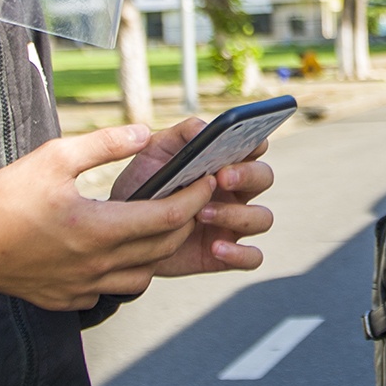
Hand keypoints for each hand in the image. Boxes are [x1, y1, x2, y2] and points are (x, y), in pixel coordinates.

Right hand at [0, 123, 219, 310]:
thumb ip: (103, 145)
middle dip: (185, 221)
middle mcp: (99, 264)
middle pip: (164, 247)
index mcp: (100, 228)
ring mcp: (84, 286)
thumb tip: (143, 132)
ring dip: (157, 250)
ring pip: (143, 275)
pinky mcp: (68, 298)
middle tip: (188, 197)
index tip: (205, 179)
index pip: (169, 217)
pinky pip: (112, 288)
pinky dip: (125, 270)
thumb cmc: (1, 201)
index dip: (195, 197)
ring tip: (153, 224)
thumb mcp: (52, 158)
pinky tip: (113, 250)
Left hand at [109, 117, 275, 278]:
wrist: (121, 230)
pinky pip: (252, 256)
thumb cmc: (143, 186)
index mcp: (224, 162)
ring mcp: (233, 223)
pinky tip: (215, 248)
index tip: (242, 145)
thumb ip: (181, 135)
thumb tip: (206, 128)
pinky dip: (240, 253)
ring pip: (261, 217)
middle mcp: (235, 192)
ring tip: (202, 215)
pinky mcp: (225, 254)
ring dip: (238, 215)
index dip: (255, 143)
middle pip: (264, 177)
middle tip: (220, 178)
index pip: (255, 147)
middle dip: (247, 176)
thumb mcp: (155, 153)